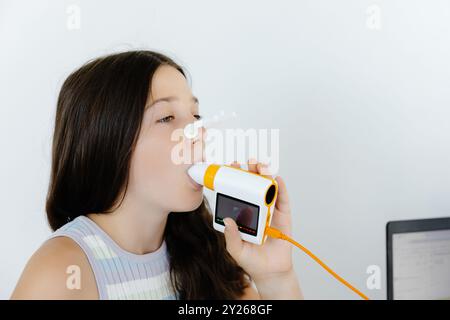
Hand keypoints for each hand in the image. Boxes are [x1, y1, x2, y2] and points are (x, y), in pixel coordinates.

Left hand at [223, 159, 294, 282]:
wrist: (271, 271)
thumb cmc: (252, 260)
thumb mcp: (236, 250)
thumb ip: (232, 237)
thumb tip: (230, 221)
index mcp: (243, 214)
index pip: (238, 193)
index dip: (235, 180)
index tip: (229, 169)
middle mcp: (256, 209)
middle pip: (253, 186)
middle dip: (250, 173)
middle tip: (245, 163)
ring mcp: (270, 211)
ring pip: (268, 188)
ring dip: (265, 175)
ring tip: (260, 166)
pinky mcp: (283, 215)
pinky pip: (282, 199)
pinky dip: (281, 187)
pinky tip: (277, 179)